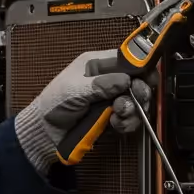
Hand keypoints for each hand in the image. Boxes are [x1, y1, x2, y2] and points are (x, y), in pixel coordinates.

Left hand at [12, 49, 150, 172]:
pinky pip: (131, 118)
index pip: (128, 59)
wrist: (46, 134)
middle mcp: (108, 80)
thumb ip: (101, 84)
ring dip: (133, 109)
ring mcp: (112, 100)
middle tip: (133, 99)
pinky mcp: (113, 118)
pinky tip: (115, 124)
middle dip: (139, 91)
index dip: (141, 67)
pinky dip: (127, 123)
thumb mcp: (75, 90)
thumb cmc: (54, 105)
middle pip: (138, 80)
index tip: (147, 78)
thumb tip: (127, 80)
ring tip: (118, 114)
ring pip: (137, 101)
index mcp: (97, 65)